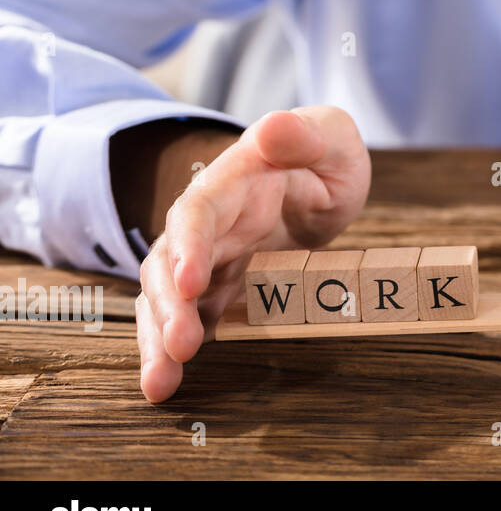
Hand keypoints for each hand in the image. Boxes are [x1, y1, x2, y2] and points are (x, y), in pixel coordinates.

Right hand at [136, 106, 370, 401]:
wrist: (320, 172)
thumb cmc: (322, 152)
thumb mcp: (330, 135)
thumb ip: (306, 134)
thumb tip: (275, 127)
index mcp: (235, 181)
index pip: (200, 210)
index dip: (190, 245)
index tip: (188, 280)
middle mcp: (212, 222)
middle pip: (171, 262)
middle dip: (169, 306)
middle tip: (179, 346)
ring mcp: (211, 257)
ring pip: (169, 298)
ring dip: (159, 338)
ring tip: (160, 383)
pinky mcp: (218, 286)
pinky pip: (189, 318)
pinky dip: (172, 349)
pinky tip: (165, 383)